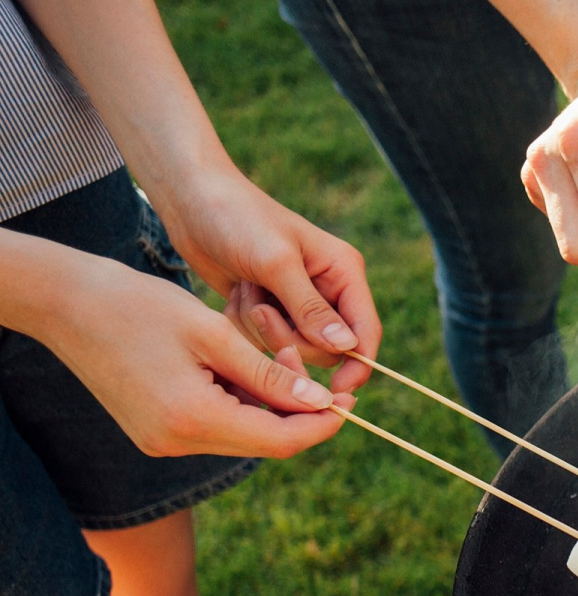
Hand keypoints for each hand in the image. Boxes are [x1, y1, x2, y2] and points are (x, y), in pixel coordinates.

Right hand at [37, 253, 353, 458]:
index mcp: (193, 420)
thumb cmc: (141, 307)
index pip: (279, 440)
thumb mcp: (214, 334)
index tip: (350, 401)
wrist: (68, 306)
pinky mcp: (154, 431)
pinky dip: (239, 400)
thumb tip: (320, 404)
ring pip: (241, 432)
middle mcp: (176, 443)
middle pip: (263, 441)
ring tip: (273, 353)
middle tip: (307, 364)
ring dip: (268, 401)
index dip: (321, 424)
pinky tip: (241, 365)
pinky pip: (215, 424)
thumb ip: (269, 375)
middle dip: (298, 410)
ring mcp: (162, 442)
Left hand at [155, 171, 381, 392]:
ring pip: (292, 348)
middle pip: (325, 349)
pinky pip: (263, 342)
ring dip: (261, 329)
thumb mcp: (276, 263)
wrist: (192, 203)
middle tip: (261, 309)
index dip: (357, 364)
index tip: (334, 392)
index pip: (365, 330)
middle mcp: (327, 290)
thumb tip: (346, 347)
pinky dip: (245, 325)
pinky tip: (235, 294)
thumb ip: (311, 308)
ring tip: (245, 292)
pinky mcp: (269, 310)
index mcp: (344, 272)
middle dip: (289, 338)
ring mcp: (296, 302)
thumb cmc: (238, 219)